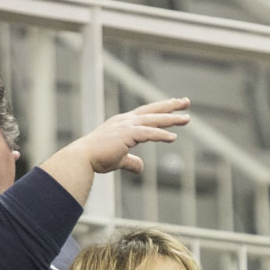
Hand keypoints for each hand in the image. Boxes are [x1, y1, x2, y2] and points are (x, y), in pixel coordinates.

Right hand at [74, 98, 190, 175]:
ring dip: (171, 119)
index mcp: (122, 123)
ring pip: (154, 120)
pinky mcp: (127, 135)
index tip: (173, 105)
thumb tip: (141, 167)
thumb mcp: (118, 159)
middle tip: (186, 101)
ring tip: (187, 119)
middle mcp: (125, 121)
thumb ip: (131, 162)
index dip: (160, 108)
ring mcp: (126, 126)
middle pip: (153, 110)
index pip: (145, 113)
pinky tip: (173, 137)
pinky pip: (148, 133)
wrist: (82, 159)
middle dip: (170, 106)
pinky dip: (161, 134)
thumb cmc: (97, 159)